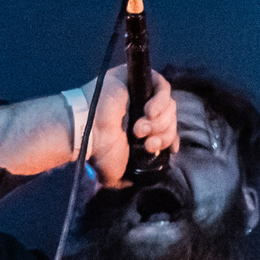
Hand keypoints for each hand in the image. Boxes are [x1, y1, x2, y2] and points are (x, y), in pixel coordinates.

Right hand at [79, 63, 178, 186]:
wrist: (87, 132)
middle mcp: (142, 111)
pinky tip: (148, 112)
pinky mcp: (137, 78)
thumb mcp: (117, 173)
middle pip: (171, 119)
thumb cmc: (98, 151)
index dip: (172, 139)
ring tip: (139, 129)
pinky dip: (160, 102)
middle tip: (146, 143)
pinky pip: (163, 87)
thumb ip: (130, 179)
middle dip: (163, 134)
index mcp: (141, 129)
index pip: (169, 130)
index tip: (171, 150)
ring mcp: (140, 93)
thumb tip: (143, 180)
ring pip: (169, 105)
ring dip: (159, 122)